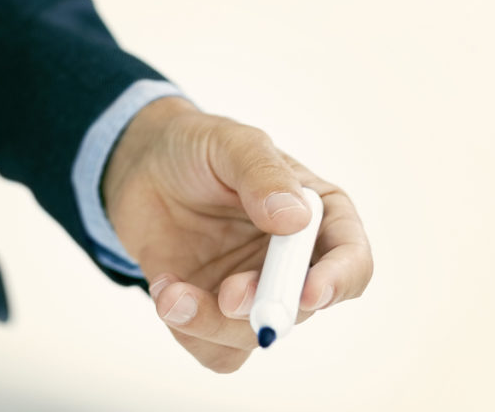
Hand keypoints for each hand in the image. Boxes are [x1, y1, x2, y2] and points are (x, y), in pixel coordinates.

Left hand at [103, 98, 372, 373]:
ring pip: (253, 338)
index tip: (309, 291)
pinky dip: (187, 328)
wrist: (142, 168)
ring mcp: (255, 292)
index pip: (352, 259)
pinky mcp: (216, 315)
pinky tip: (165, 288)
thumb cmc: (198, 148)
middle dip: (265, 309)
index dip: (339, 281)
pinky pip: (215, 351)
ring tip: (171, 292)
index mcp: (318, 216)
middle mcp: (293, 263)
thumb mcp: (230, 143)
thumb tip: (296, 218)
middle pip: (301, 309)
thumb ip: (262, 173)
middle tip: (227, 296)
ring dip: (213, 324)